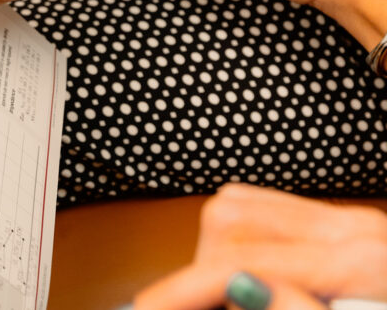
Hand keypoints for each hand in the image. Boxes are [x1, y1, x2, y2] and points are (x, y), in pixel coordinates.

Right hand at [133, 184, 386, 308]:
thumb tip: (236, 287)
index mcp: (360, 259)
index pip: (236, 258)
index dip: (180, 288)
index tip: (145, 309)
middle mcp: (353, 227)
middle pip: (230, 222)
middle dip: (197, 272)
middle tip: (185, 308)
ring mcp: (350, 220)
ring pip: (238, 206)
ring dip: (216, 252)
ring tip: (222, 297)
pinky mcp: (349, 224)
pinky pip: (264, 208)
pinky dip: (241, 239)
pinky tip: (254, 276)